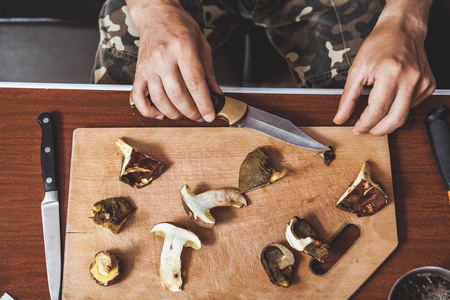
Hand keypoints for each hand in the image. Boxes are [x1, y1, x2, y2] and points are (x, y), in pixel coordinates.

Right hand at [128, 0, 220, 121]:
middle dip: (191, 112)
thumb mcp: (202, 45)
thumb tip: (217, 95)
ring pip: (159, 100)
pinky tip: (160, 113)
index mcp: (183, 48)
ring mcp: (149, 66)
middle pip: (177, 95)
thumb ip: (209, 72)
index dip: (204, 104)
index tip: (210, 115)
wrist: (156, 14)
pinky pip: (138, 97)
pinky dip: (148, 111)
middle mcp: (164, 57)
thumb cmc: (180, 27)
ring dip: (174, 114)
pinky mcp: (139, 72)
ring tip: (184, 114)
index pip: (195, 84)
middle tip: (199, 116)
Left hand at [333, 0, 434, 135]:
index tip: (356, 129)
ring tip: (373, 116)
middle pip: (394, 119)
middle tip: (365, 129)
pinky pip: (410, 107)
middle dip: (377, 129)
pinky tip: (389, 101)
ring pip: (403, 116)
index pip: (377, 110)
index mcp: (391, 73)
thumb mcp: (357, 69)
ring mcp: (422, 83)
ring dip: (386, 121)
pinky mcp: (428, 86)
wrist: (402, 29)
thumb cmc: (379, 45)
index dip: (364, 124)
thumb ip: (348, 97)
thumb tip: (340, 117)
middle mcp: (410, 79)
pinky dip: (397, 110)